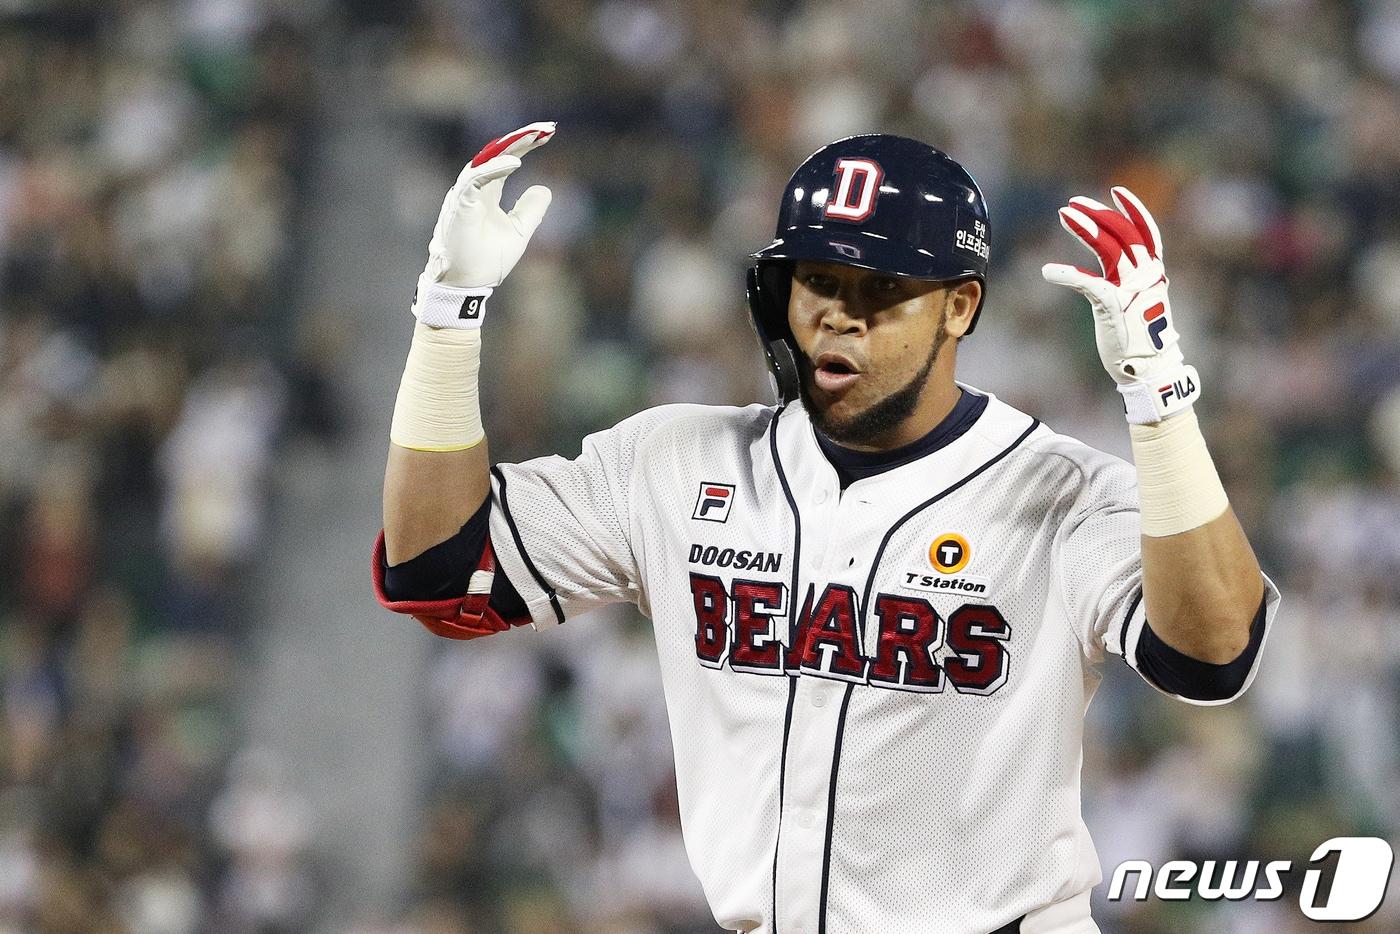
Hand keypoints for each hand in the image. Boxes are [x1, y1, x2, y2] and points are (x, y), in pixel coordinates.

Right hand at [413, 122, 554, 327]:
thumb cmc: (486, 261)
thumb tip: (545, 187)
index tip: (548, 133)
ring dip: (510, 146)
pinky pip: (475, 179)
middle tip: (546, 127)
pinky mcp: (459, 204)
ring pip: (486, 160)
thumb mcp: (519, 231)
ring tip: (534, 136)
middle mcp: (474, 189)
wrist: (466, 284)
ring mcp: (465, 194)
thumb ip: (530, 210)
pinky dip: (494, 168)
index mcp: (487, 193)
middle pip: (497, 152)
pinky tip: (516, 162)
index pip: (506, 159)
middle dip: (521, 137)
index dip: (525, 145)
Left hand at [1041, 186, 1199, 423]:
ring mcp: (1132, 290)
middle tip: (1072, 204)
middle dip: (1098, 215)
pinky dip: (1068, 273)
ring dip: (1085, 229)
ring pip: (1109, 248)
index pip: (1145, 232)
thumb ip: (1124, 283)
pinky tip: (1048, 271)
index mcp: (1151, 274)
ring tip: (1063, 215)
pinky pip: (1089, 282)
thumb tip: (1110, 273)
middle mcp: (1145, 277)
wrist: (1148, 370)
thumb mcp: (1134, 304)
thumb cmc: (1137, 340)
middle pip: (1123, 234)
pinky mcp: (1114, 306)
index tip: (1116, 192)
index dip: (1133, 209)